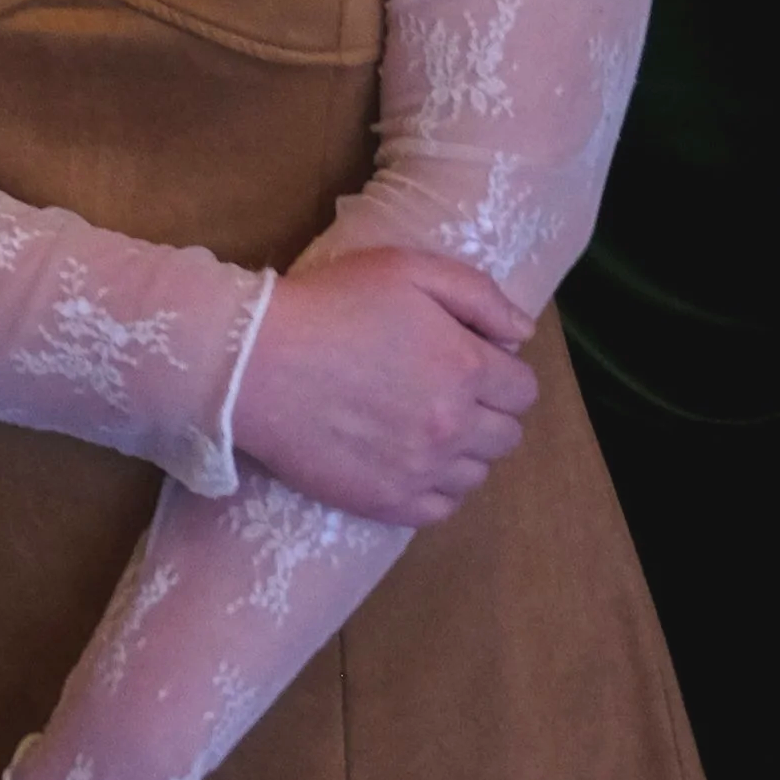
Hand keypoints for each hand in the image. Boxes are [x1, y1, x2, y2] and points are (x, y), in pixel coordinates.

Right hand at [228, 246, 538, 523]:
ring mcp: (422, 472)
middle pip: (507, 435)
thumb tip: (523, 334)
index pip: (523, 389)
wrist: (255, 364)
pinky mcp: (387, 504)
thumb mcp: (409, 270)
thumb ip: (479, 296)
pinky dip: (438, 488)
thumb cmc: (332, 304)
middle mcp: (455, 427)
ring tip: (425, 425)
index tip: (471, 359)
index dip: (502, 371)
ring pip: (478, 474)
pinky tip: (412, 461)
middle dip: (488, 411)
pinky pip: (441, 509)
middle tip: (446, 389)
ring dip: (464, 450)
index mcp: (467, 368)